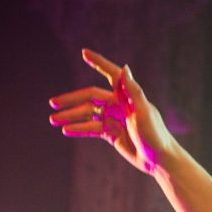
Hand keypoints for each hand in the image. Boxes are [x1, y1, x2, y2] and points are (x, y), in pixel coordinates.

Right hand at [48, 49, 177, 174]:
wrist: (159, 159)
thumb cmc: (155, 134)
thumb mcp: (144, 112)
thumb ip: (133, 91)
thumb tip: (125, 68)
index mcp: (127, 97)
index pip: (111, 75)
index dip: (98, 63)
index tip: (84, 52)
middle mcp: (119, 105)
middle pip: (90, 97)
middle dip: (71, 100)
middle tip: (52, 103)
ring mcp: (114, 119)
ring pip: (87, 114)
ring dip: (70, 116)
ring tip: (53, 120)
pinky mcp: (111, 133)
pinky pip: (91, 129)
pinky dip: (79, 129)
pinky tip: (66, 130)